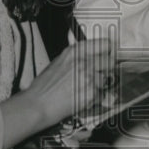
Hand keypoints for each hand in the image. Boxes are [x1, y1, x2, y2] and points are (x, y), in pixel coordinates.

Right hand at [0, 37, 114, 148]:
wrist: (38, 104)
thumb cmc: (44, 86)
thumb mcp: (59, 62)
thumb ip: (77, 57)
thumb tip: (92, 57)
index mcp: (75, 51)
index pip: (105, 44)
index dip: (109, 51)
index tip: (109, 55)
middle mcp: (84, 61)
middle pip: (110, 61)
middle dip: (107, 69)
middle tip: (100, 75)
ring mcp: (89, 77)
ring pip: (107, 79)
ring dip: (101, 85)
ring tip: (87, 89)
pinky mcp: (92, 93)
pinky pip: (102, 94)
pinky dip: (96, 98)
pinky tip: (83, 97)